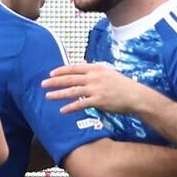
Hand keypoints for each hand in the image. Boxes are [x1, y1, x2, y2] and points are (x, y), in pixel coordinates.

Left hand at [42, 62, 156, 114]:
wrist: (134, 96)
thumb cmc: (120, 85)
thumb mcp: (107, 72)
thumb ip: (93, 70)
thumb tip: (82, 65)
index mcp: (96, 68)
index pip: (74, 68)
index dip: (61, 71)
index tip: (50, 74)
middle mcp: (94, 77)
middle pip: (70, 78)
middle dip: (55, 81)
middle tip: (42, 84)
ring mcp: (96, 89)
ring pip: (72, 91)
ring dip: (58, 94)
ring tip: (47, 96)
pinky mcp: (98, 101)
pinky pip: (80, 104)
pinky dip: (70, 107)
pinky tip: (62, 110)